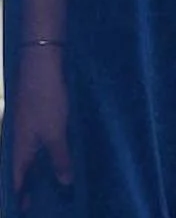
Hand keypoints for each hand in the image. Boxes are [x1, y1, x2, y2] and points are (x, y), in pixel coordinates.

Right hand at [11, 46, 71, 197]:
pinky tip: (55, 150)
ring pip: (28, 154)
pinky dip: (42, 150)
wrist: (40, 67)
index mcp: (19, 149)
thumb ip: (60, 158)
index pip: (16, 180)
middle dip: (28, 183)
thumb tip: (65, 183)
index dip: (20, 195)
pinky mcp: (34, 115)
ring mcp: (25, 126)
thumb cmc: (46, 101)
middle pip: (20, 168)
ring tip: (51, 178)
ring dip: (36, 167)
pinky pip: (35, 140)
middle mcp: (18, 140)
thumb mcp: (56, 133)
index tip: (26, 210)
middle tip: (39, 199)